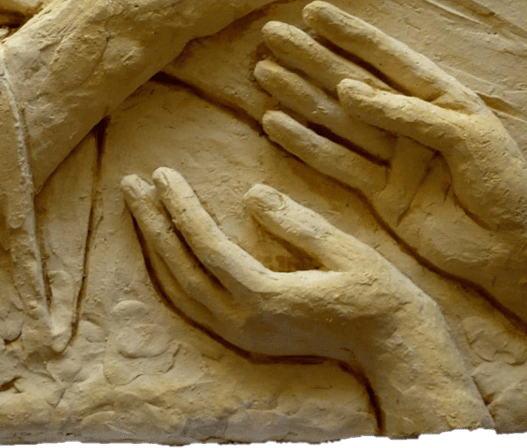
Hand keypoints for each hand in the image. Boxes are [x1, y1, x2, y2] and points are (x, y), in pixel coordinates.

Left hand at [121, 168, 421, 362]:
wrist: (395, 351)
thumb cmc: (379, 296)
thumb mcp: (344, 250)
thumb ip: (295, 223)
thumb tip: (250, 193)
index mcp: (267, 298)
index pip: (206, 246)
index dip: (180, 208)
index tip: (162, 175)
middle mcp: (245, 323)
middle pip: (181, 269)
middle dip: (153, 224)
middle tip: (131, 185)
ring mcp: (244, 336)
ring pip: (181, 291)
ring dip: (156, 248)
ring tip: (139, 210)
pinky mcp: (248, 339)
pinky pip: (193, 305)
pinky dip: (171, 275)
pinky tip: (163, 252)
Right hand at [255, 1, 526, 345]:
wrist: (510, 249)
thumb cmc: (504, 185)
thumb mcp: (468, 137)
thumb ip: (409, 113)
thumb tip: (349, 89)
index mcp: (437, 97)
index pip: (386, 57)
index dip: (349, 33)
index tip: (312, 11)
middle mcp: (407, 120)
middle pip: (349, 82)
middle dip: (311, 57)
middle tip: (272, 34)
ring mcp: (390, 156)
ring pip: (335, 119)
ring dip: (299, 95)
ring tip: (263, 72)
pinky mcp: (377, 191)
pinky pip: (336, 162)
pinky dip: (305, 143)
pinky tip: (275, 122)